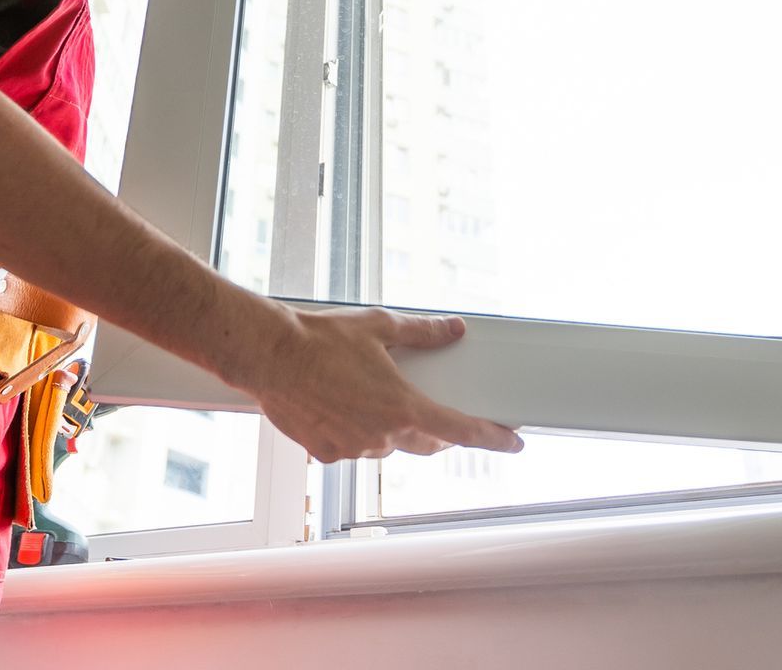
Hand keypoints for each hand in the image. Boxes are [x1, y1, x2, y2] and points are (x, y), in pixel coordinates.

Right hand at [240, 306, 524, 462]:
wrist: (268, 355)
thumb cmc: (320, 339)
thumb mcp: (380, 327)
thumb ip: (423, 333)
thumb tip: (452, 329)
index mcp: (403, 407)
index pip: (460, 431)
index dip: (492, 438)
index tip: (513, 442)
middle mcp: (382, 435)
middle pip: (426, 443)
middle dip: (437, 432)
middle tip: (435, 411)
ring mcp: (353, 449)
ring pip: (385, 444)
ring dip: (388, 427)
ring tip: (366, 393)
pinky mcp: (326, 454)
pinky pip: (352, 447)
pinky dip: (354, 432)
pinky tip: (338, 405)